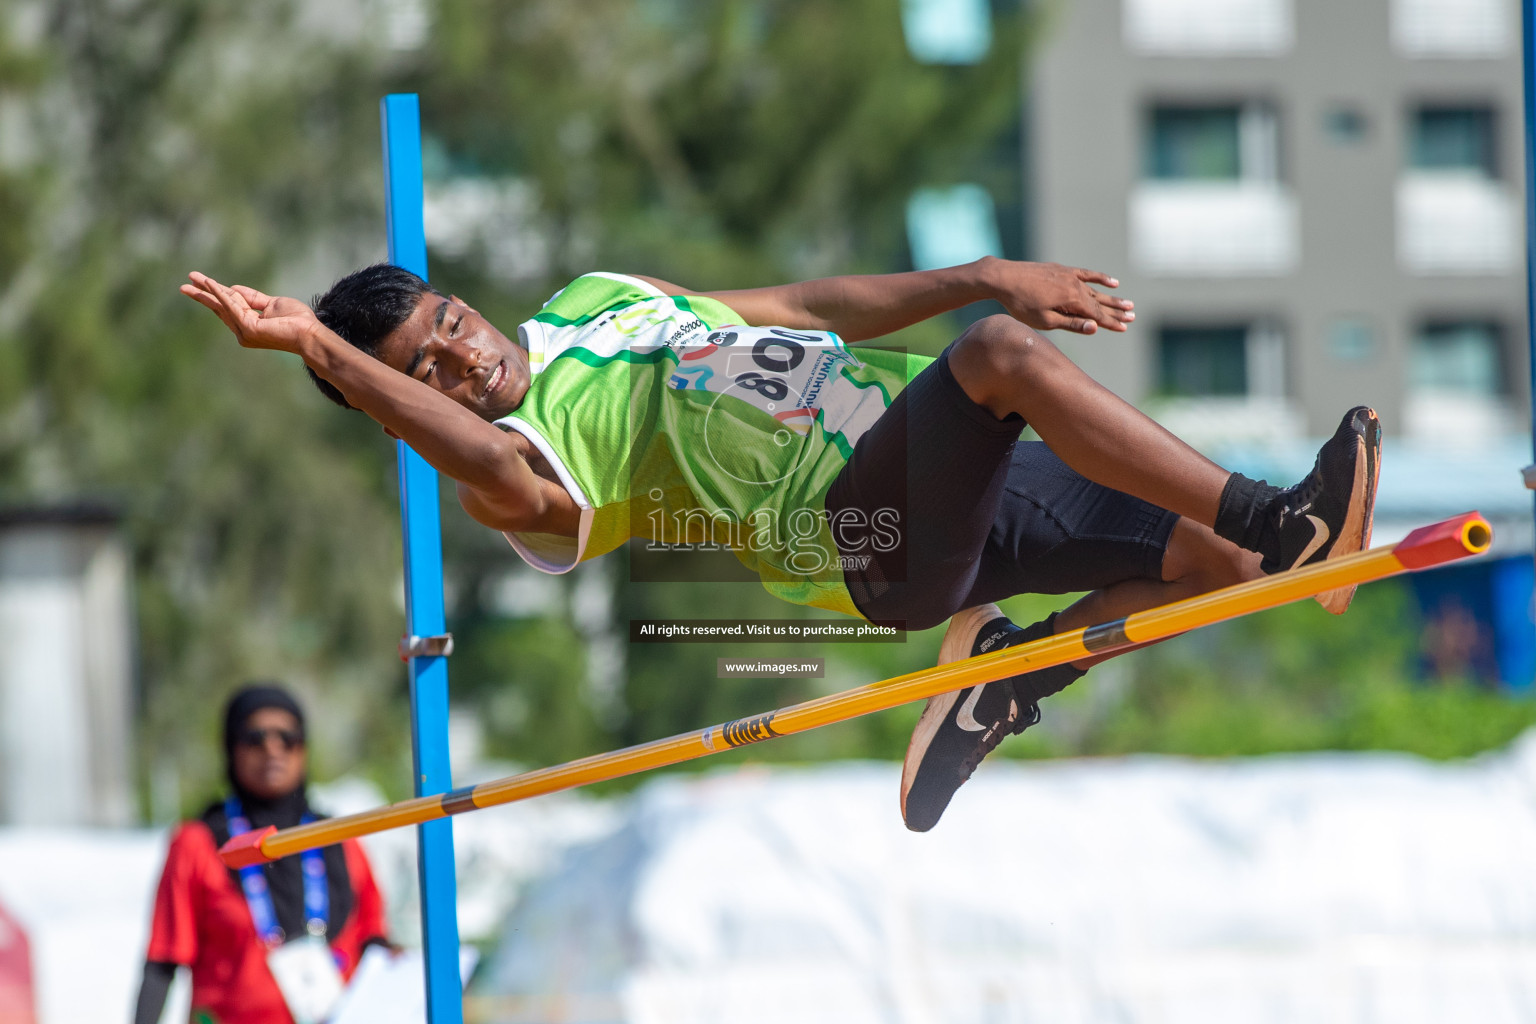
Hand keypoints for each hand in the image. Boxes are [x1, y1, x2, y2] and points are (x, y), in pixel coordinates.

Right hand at [180, 271, 322, 354]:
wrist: (309, 332)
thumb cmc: (296, 320)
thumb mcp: (272, 304)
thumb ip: (253, 298)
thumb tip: (233, 288)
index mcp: (250, 324)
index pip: (231, 306)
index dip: (218, 292)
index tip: (204, 281)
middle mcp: (244, 331)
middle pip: (220, 307)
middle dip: (202, 295)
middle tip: (183, 286)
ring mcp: (245, 331)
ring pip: (223, 304)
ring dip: (207, 290)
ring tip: (191, 278)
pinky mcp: (248, 328)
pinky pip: (232, 305)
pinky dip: (220, 293)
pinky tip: (209, 283)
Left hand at [982, 258, 1134, 334]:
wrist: (1004, 277)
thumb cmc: (1021, 304)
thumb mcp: (1045, 320)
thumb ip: (1072, 323)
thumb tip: (1095, 328)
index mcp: (1072, 301)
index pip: (1097, 315)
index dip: (1112, 322)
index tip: (1125, 328)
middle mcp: (1075, 286)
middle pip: (1100, 302)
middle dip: (1117, 310)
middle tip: (1133, 316)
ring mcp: (1070, 276)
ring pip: (1096, 289)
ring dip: (1112, 297)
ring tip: (1128, 302)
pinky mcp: (1062, 269)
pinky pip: (1086, 274)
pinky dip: (1100, 278)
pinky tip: (1112, 281)